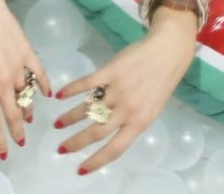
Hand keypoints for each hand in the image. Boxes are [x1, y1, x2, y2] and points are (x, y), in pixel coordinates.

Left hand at [0, 0, 50, 158]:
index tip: (4, 154)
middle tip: (21, 140)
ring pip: (28, 96)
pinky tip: (47, 94)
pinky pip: (40, 75)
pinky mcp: (28, 53)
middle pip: (14, 115)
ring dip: (28, 109)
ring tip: (28, 117)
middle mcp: (4, 83)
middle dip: (17, 131)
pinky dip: (44, 86)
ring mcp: (18, 68)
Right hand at [53, 7, 197, 173]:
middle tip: (61, 148)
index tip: (80, 169)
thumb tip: (108, 132)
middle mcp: (127, 110)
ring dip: (70, 118)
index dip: (96, 161)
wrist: (166, 55)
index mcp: (139, 123)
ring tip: (58, 123)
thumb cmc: (159, 84)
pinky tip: (59, 95)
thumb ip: (131, 122)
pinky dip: (72, 90)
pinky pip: (87, 83)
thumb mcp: (150, 111)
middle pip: (96, 131)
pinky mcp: (110, 71)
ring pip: (88, 109)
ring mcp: (117, 90)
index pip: (114, 149)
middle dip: (76, 142)